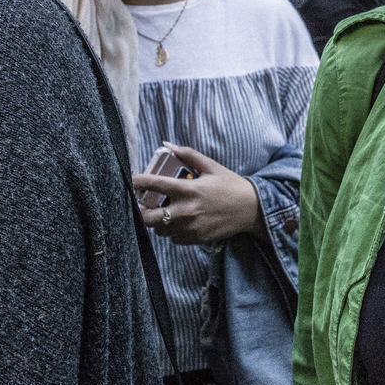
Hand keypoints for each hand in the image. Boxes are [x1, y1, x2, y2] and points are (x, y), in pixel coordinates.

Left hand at [133, 142, 259, 244]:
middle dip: (142, 211)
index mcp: (189, 189)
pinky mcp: (196, 239)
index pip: (155, 185)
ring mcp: (191, 227)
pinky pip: (173, 238)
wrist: (251, 210)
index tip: (132, 180)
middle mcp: (187, 210)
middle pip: (149, 217)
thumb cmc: (230, 185)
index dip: (138, 182)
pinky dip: (172, 231)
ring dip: (157, 221)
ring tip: (164, 212)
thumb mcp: (211, 166)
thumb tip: (167, 144)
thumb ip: (188, 155)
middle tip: (144, 204)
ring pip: (159, 230)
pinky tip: (180, 222)